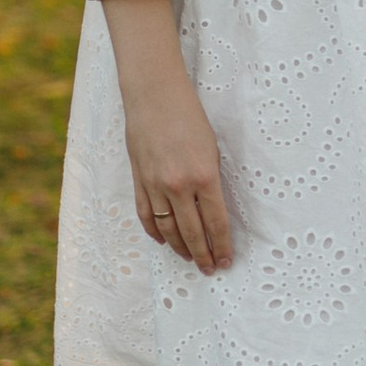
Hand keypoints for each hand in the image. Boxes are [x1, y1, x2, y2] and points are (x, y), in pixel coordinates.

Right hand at [122, 68, 234, 269]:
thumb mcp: (212, 150)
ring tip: (190, 258)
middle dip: (204, 255)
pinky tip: (164, 241)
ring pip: (168, 229)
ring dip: (181, 248)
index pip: (216, 223)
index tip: (227, 260)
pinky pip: (146, 216)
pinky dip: (155, 232)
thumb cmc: (189, 118)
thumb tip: (213, 212)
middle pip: (193, 232)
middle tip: (210, 268)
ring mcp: (155, 185)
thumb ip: (211, 182)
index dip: (223, 246)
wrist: (154, 96)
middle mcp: (179, 186)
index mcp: (204, 177)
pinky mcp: (138, 180)